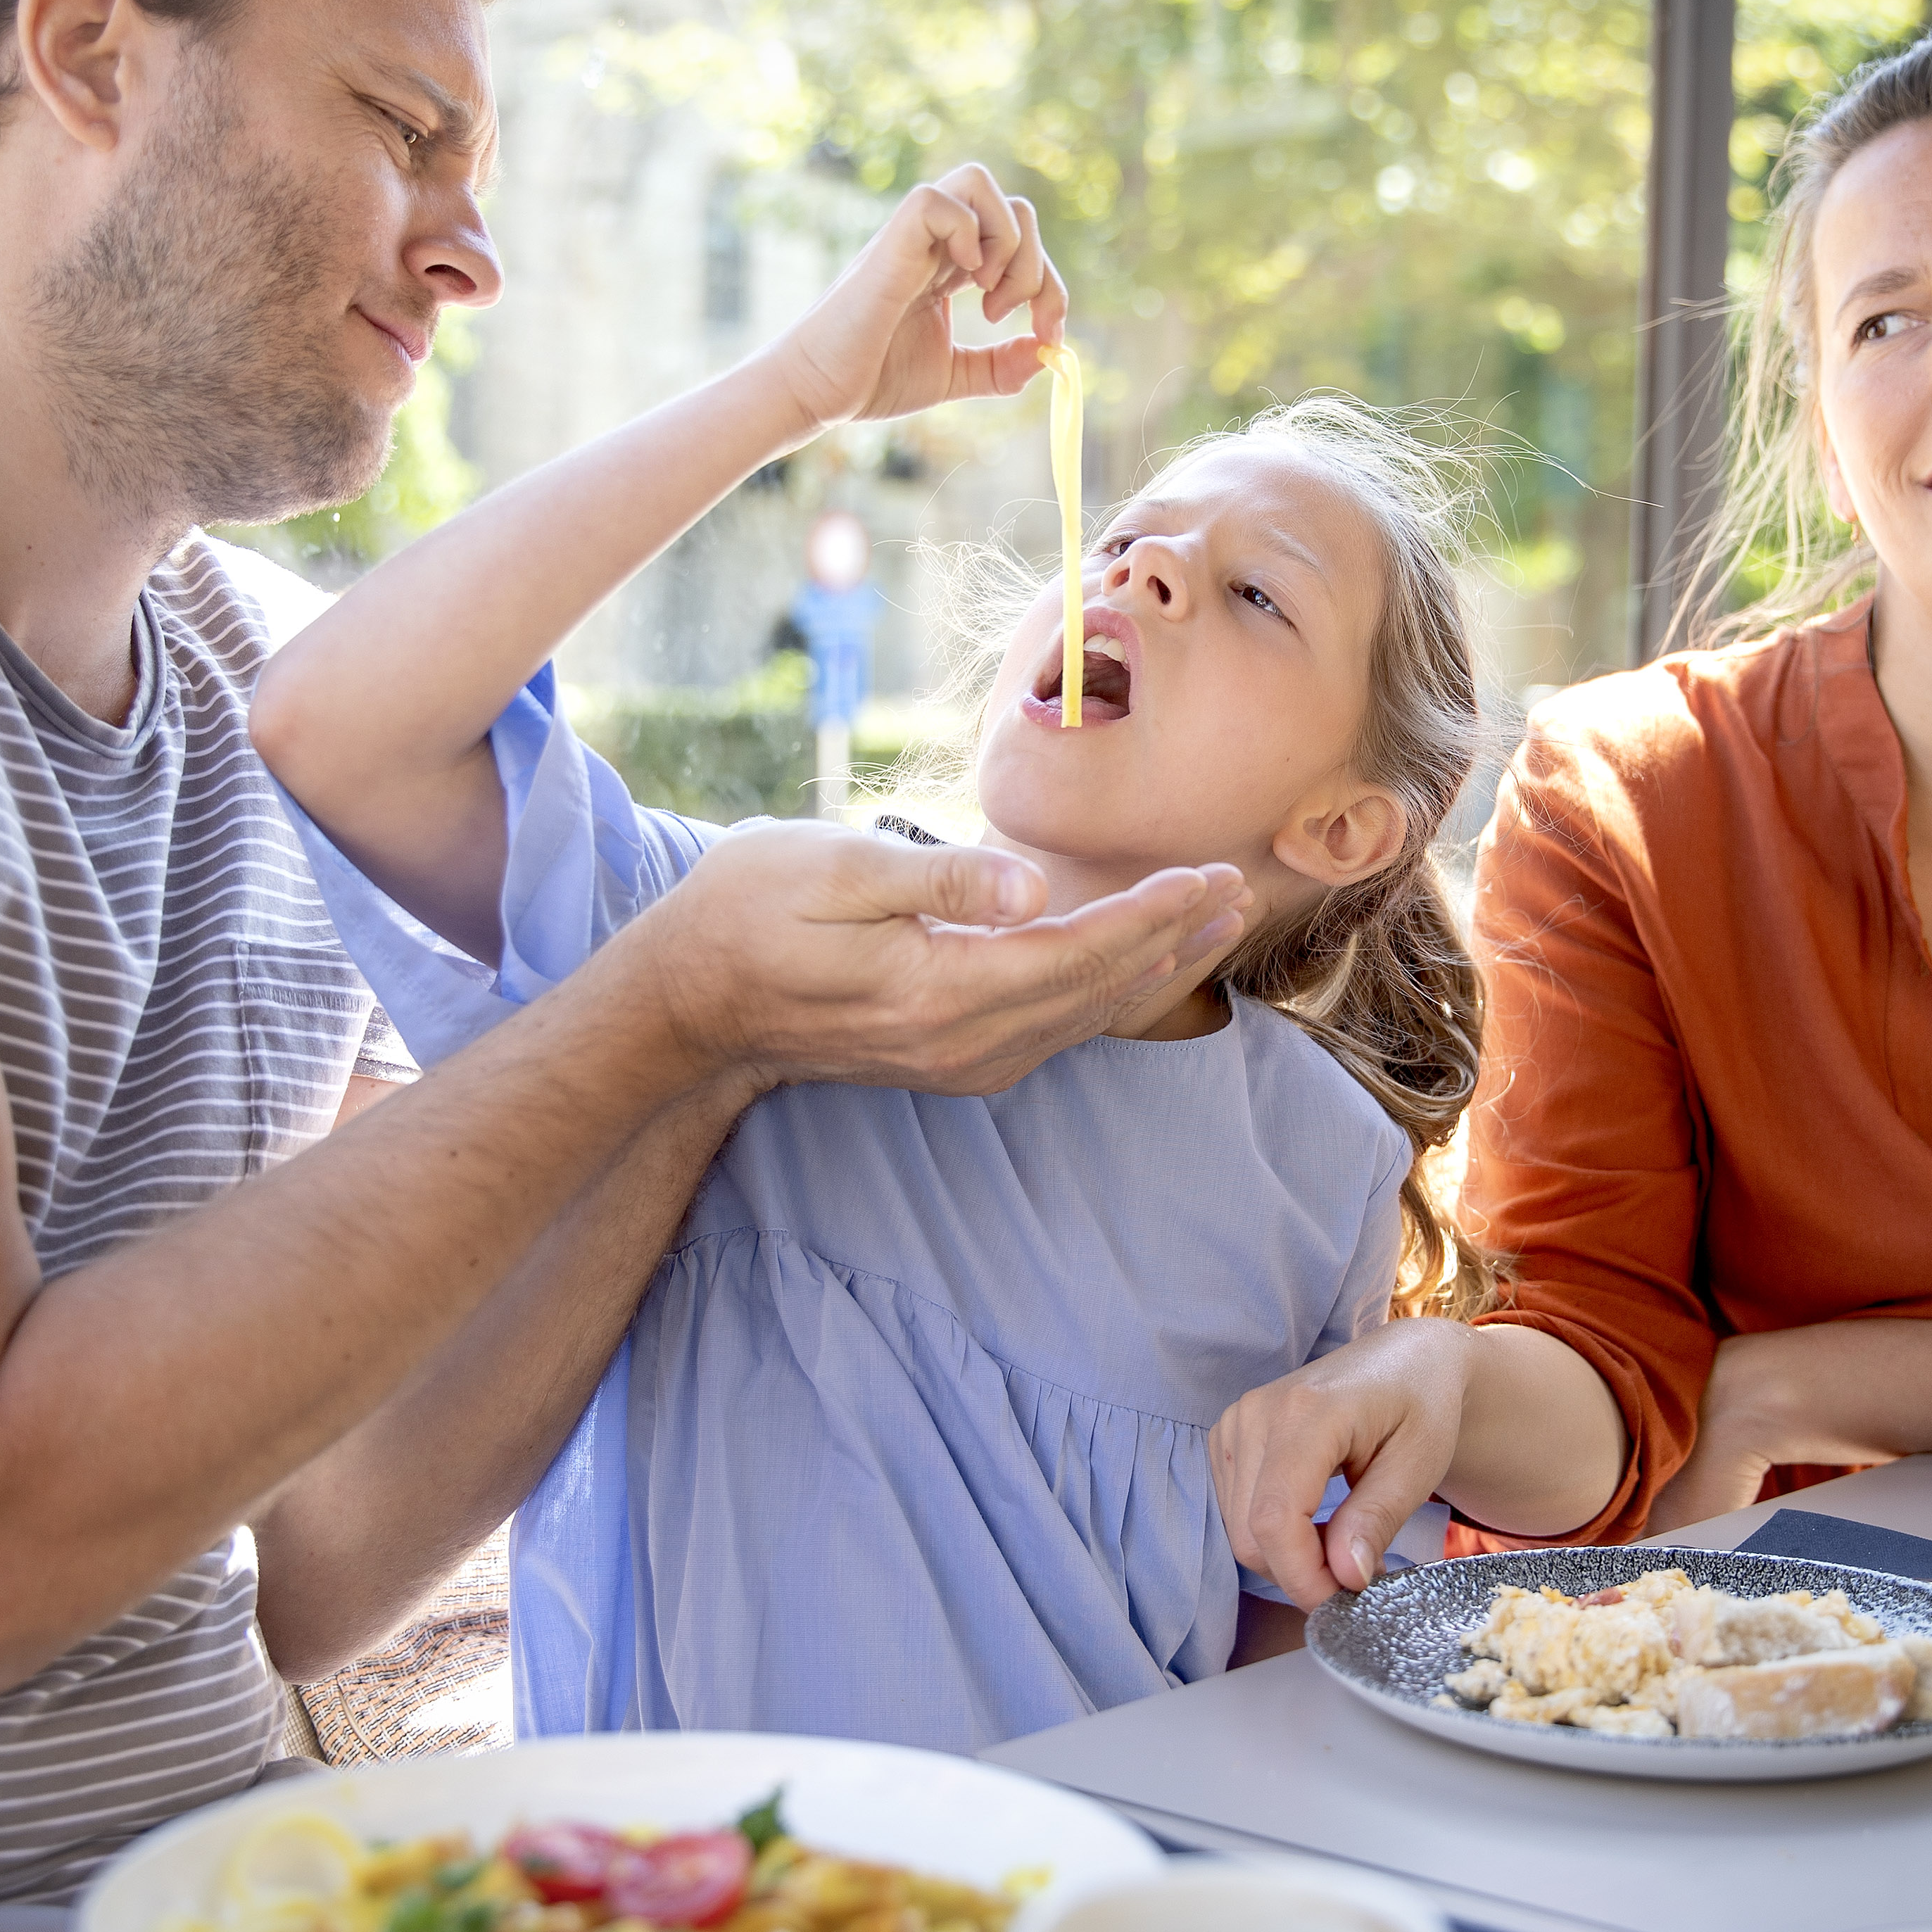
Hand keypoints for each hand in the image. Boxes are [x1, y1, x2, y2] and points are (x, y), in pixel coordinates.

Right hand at [637, 822, 1250, 1096]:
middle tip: (1241, 889)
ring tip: (1213, 924)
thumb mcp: (829, 870)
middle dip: (1176, 940)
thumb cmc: (749, 912)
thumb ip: (934, 881)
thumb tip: (1025, 888)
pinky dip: (1109, 992)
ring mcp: (958, 1061)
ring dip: (1156, 969)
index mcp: (939, 990)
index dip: (1152, 914)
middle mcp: (962, 1042)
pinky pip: (1056, 1028)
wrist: (690, 1005)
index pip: (1078, 952)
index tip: (1209, 873)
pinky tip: (1139, 966)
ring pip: (1086, 1016)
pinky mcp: (952, 1060)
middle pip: (1099, 991)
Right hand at [771, 163, 1068, 435]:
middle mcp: (935, 242)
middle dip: (1036, 263)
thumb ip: (1000, 366)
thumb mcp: (953, 375)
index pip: (1022, 242)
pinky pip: (936, 200)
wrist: (816, 391)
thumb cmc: (871, 379)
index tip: (1049, 333)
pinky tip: (961, 280)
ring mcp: (911, 238)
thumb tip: (1050, 354)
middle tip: (1010, 315)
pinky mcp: (890, 244)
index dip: (1050, 285)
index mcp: (950, 266)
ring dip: (1005, 241)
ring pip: (979, 182)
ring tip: (985, 295)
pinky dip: (966, 232)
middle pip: (1012, 205)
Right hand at [1210, 1319, 1475, 1610]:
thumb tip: (1344, 1577)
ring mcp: (1235, 1423)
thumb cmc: (1422, 1406)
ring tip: (1346, 1544)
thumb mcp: (1419, 1464)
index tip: (1347, 1600)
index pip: (1276, 1519)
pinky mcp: (1229, 1438)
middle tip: (1359, 1576)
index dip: (1304, 1576)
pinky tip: (1318, 1525)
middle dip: (1301, 1574)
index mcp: (1306, 1411)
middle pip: (1251, 1534)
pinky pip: (1237, 1514)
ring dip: (1290, 1558)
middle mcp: (1256, 1413)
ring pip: (1240, 1531)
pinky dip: (1276, 1537)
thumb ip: (1376, 1519)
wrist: (1406, 1361)